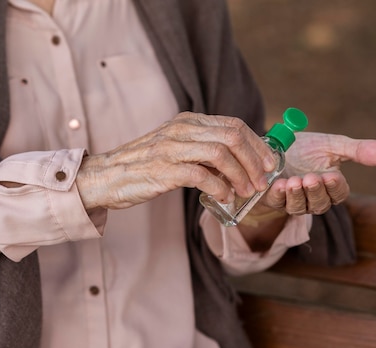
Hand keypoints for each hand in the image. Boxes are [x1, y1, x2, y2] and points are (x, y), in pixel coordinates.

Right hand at [76, 112, 276, 209]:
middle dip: (254, 160)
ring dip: (240, 175)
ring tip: (245, 191)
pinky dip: (219, 188)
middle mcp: (181, 129)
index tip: (269, 163)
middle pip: (232, 136)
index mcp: (187, 121)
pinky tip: (224, 197)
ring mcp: (172, 148)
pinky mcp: (164, 170)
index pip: (233, 125)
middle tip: (262, 181)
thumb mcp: (175, 147)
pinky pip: (202, 176)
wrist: (106, 176)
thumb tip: (238, 162)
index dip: (257, 144)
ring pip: (221, 154)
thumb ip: (202, 149)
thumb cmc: (143, 166)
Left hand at [255, 132, 375, 215]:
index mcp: (330, 187)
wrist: (275, 145)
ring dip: (297, 195)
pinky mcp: (273, 199)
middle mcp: (313, 198)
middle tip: (311, 178)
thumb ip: (359, 151)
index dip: (335, 187)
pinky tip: (279, 184)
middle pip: (320, 204)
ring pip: (298, 207)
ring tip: (294, 181)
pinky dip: (278, 195)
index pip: (338, 193)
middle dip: (315, 192)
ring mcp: (292, 201)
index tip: (332, 175)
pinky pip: (277, 203)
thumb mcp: (333, 145)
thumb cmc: (306, 148)